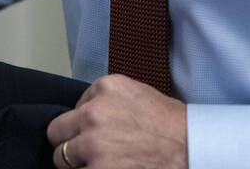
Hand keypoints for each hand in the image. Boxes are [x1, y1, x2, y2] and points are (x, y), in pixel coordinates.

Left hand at [47, 74, 186, 168]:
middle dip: (70, 143)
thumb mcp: (136, 94)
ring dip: (77, 165)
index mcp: (104, 88)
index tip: (99, 133)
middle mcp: (94, 112)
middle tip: (88, 153)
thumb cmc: (171, 125)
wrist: (192, 147)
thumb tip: (83, 116)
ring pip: (61, 158)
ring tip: (101, 164)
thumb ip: (107, 101)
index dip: (85, 124)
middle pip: (57, 132)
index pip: (74, 108)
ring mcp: (93, 143)